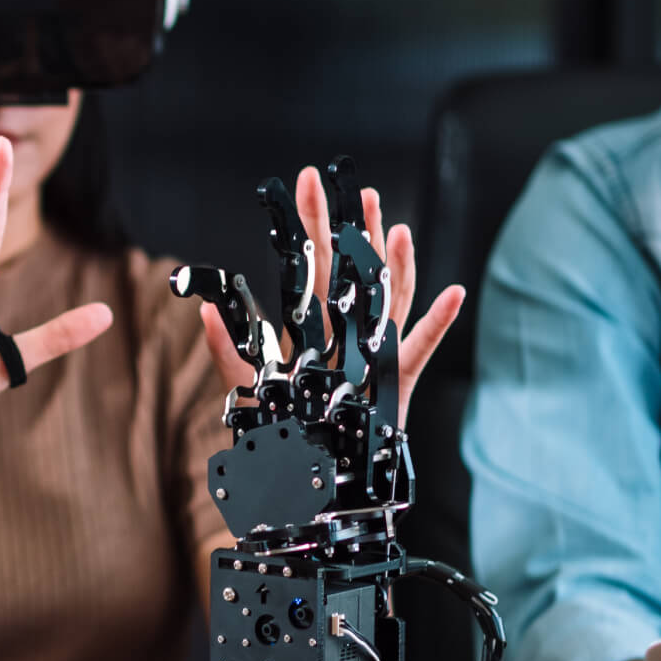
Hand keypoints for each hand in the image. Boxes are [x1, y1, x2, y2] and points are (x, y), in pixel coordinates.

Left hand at [196, 165, 463, 418]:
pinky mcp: (396, 382)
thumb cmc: (283, 430)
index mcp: (316, 327)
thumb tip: (207, 310)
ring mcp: (376, 353)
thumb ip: (225, 348)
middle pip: (358, 271)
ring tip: (397, 227)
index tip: (307, 183)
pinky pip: (418, 347)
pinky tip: (453, 293)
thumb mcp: (247, 386)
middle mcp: (349, 332)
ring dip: (398, 263)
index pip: (314, 265)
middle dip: (359, 230)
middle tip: (360, 191)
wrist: (308, 477)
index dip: (313, 224)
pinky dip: (438, 322)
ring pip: (390, 297)